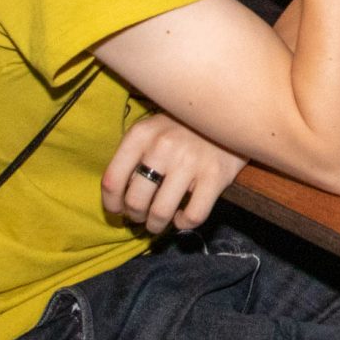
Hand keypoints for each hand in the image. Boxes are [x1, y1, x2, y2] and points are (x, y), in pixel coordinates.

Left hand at [102, 114, 243, 233]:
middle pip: (135, 201)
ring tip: (158, 222)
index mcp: (141, 134)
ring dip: (156, 225)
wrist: (229, 113)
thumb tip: (119, 198)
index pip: (112, 180)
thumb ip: (134, 157)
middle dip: (135, 216)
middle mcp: (162, 146)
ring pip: (161, 213)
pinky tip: (182, 216)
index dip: (111, 203)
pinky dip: (184, 223)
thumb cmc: (182, 126)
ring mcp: (190, 161)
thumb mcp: (152, 130)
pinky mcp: (215, 176)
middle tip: (142, 216)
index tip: (118, 210)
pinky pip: (192, 216)